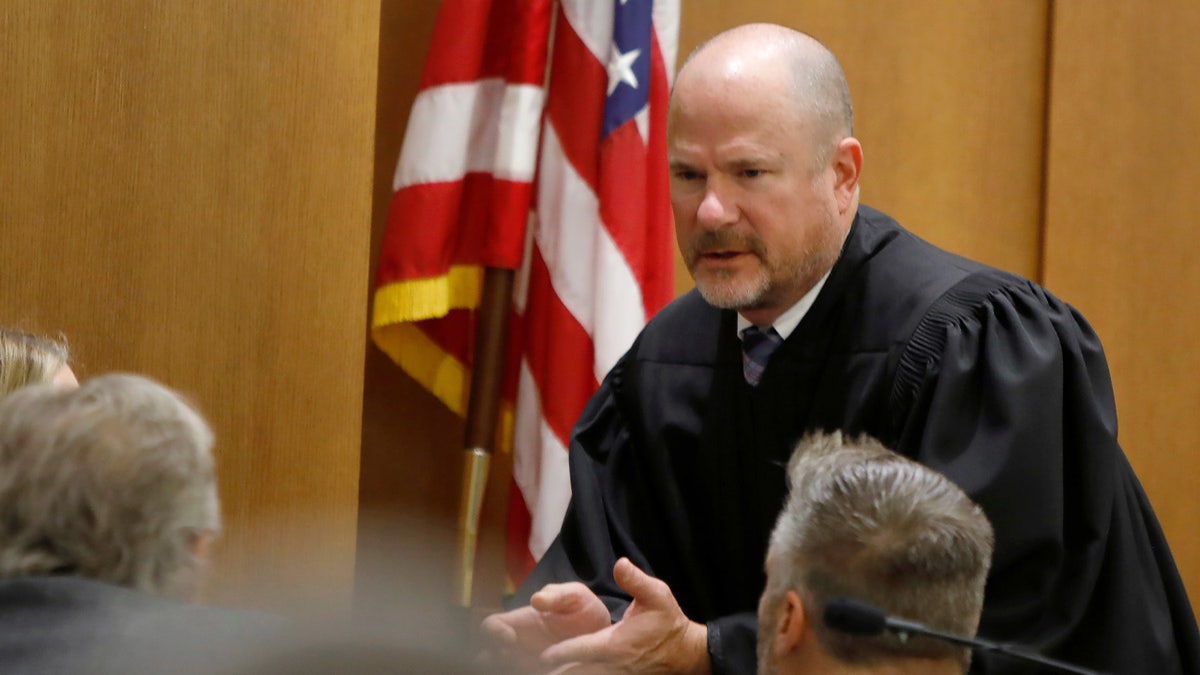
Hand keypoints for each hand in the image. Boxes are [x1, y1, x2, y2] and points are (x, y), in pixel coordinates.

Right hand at [480, 581, 611, 670]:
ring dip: (505, 668)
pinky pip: (523, 674)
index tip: (510, 638)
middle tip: (511, 659)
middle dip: (489, 658)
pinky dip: (521, 672)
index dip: (493, 632)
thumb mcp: (574, 595)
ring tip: (526, 667)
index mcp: (520, 621)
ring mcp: (526, 660)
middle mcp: (518, 643)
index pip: (490, 626)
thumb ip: (556, 595)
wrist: (602, 632)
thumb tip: (536, 600)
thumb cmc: (583, 609)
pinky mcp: (541, 672)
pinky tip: (542, 671)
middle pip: (487, 652)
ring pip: (501, 667)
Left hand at [539, 558, 709, 673]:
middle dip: (558, 671)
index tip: (543, 655)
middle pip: (577, 672)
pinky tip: (568, 671)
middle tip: (536, 667)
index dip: (559, 653)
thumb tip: (620, 563)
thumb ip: (636, 580)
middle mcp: (612, 664)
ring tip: (546, 671)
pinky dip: (582, 674)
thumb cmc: (668, 622)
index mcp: (615, 644)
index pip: (579, 650)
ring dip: (568, 673)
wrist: (687, 652)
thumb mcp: (657, 595)